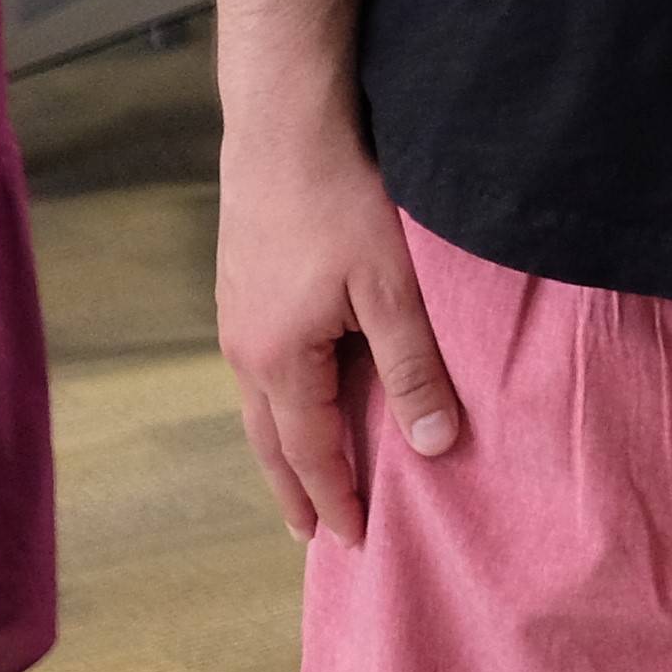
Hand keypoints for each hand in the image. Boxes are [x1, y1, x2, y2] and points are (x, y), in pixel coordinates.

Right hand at [217, 114, 456, 542]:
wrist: (284, 128)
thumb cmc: (342, 204)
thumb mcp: (392, 290)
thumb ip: (413, 368)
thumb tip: (434, 444)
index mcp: (279, 362)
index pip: (311, 453)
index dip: (337, 498)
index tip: (355, 542)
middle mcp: (245, 351)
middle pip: (272, 441)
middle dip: (298, 490)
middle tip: (316, 535)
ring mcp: (237, 318)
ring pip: (260, 405)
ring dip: (285, 447)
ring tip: (305, 478)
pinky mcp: (243, 287)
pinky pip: (261, 368)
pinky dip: (281, 402)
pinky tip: (300, 395)